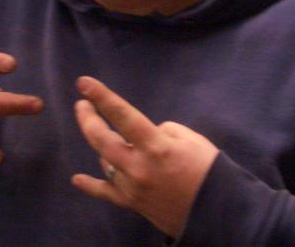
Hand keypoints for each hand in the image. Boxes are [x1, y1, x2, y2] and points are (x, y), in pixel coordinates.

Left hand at [71, 76, 217, 237]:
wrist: (217, 212)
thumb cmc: (208, 169)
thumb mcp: (190, 139)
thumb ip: (161, 131)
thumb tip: (141, 136)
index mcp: (156, 146)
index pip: (123, 116)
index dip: (102, 97)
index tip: (83, 83)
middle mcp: (138, 166)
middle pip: (101, 139)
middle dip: (88, 118)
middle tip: (82, 105)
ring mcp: (132, 187)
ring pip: (104, 162)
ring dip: (104, 148)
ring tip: (108, 138)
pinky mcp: (132, 204)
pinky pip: (106, 192)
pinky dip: (91, 185)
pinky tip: (77, 179)